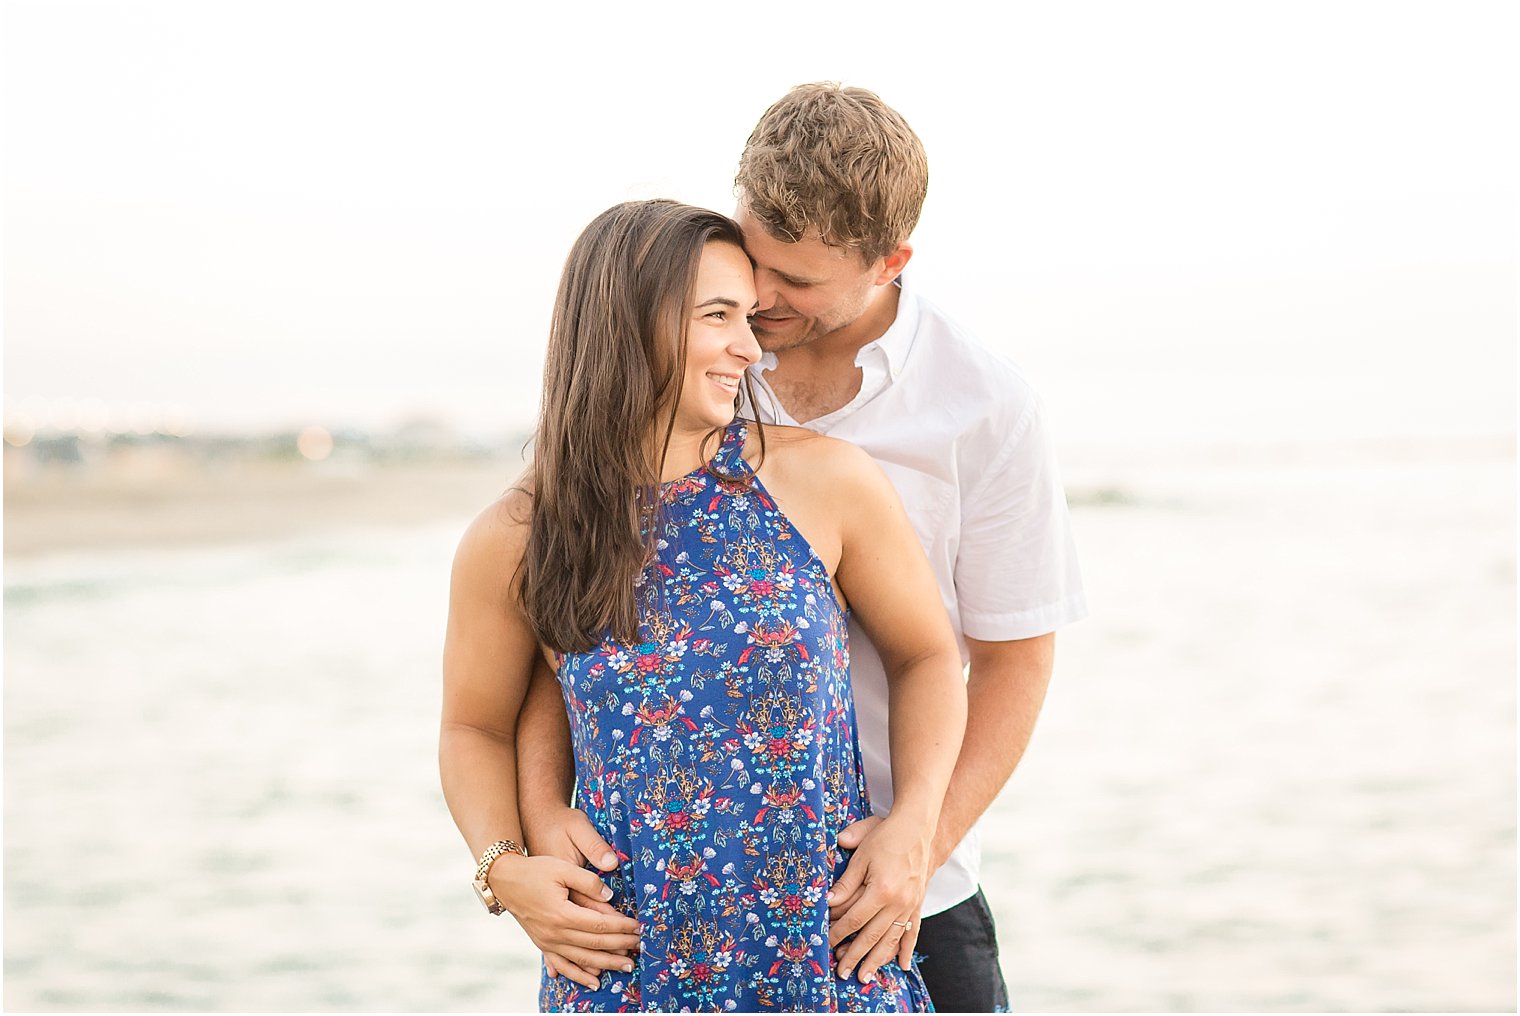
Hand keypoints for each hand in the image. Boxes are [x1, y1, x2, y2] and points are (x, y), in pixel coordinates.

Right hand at [489, 853, 639, 990]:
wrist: (505, 880)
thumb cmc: (535, 870)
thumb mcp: (563, 868)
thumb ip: (589, 882)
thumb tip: (610, 896)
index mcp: (562, 914)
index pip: (599, 925)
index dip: (621, 927)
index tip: (637, 927)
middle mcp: (554, 933)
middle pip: (594, 945)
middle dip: (620, 947)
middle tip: (639, 947)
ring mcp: (547, 942)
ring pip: (581, 960)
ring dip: (606, 965)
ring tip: (626, 967)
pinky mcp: (542, 945)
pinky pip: (562, 966)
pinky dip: (579, 976)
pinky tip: (594, 982)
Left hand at [826, 814, 930, 983]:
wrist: (916, 828)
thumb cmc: (885, 837)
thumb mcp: (861, 856)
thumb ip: (845, 882)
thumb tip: (828, 903)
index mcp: (881, 889)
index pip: (855, 919)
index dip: (839, 934)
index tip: (827, 945)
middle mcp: (898, 902)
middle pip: (872, 935)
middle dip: (855, 956)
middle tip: (842, 973)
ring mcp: (910, 905)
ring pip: (891, 939)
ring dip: (877, 960)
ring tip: (865, 977)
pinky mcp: (918, 903)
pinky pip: (912, 932)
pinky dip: (906, 949)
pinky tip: (903, 965)